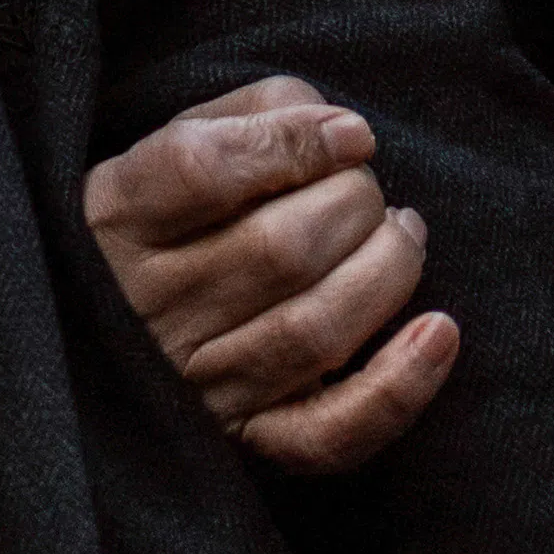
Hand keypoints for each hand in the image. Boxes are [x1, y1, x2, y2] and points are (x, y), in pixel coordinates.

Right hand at [80, 75, 456, 475]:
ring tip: (402, 236)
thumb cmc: (176, 212)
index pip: (202, 169)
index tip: (353, 135)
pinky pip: (328, 434)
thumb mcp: (185, 138)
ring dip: (388, 271)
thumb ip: (261, 113)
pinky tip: (438, 331)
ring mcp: (195, 383)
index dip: (295, 143)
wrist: (115, 325)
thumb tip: (345, 133)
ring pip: (314, 330)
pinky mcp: (244, 441)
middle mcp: (146, 308)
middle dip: (355, 204)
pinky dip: (399, 386)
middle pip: (278, 249)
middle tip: (366, 191)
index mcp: (117, 216)